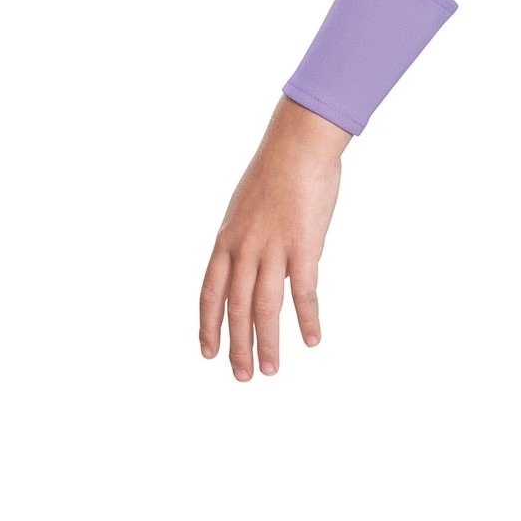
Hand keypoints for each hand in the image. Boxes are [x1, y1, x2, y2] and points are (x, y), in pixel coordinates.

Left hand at [200, 100, 347, 377]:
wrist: (298, 144)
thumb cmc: (276, 172)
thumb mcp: (245, 207)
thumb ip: (244, 238)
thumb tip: (249, 261)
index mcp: (227, 239)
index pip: (210, 292)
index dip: (208, 325)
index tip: (208, 353)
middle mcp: (244, 248)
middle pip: (237, 307)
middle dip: (238, 346)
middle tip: (242, 377)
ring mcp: (272, 247)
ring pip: (266, 306)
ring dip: (268, 342)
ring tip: (269, 370)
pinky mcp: (303, 245)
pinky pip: (303, 291)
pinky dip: (308, 319)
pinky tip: (312, 339)